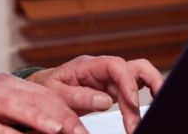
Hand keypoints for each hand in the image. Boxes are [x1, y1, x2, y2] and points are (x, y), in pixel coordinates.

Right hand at [0, 73, 88, 133]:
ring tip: (59, 130)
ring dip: (40, 120)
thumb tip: (59, 126)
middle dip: (63, 116)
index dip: (69, 109)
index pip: (47, 94)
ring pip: (16, 108)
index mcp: (9, 84)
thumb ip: (25, 112)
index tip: (85, 128)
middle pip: (37, 99)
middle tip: (81, 133)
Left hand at [26, 55, 163, 133]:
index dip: (128, 83)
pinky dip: (143, 99)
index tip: (131, 103)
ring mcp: (110, 78)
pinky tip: (146, 112)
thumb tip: (105, 101)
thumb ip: (79, 96)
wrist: (41, 90)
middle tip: (141, 119)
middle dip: (143, 93)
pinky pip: (134, 89)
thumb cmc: (47, 88)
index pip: (116, 65)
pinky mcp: (113, 88)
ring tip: (143, 121)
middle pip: (135, 71)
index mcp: (89, 65)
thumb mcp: (56, 93)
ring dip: (144, 100)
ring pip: (139, 80)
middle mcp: (103, 68)